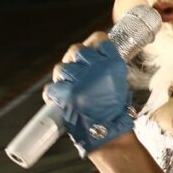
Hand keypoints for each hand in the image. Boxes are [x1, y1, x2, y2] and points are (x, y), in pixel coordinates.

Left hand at [43, 32, 134, 156]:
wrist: (109, 133)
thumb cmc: (116, 110)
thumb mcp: (120, 82)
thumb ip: (107, 66)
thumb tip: (93, 55)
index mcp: (113, 64)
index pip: (99, 39)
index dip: (93, 43)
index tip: (91, 49)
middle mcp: (97, 69)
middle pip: (76, 50)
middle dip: (74, 60)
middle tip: (78, 72)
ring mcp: (80, 82)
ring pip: (61, 68)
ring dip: (63, 77)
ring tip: (71, 88)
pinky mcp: (66, 95)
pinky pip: (51, 87)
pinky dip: (54, 94)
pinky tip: (61, 99)